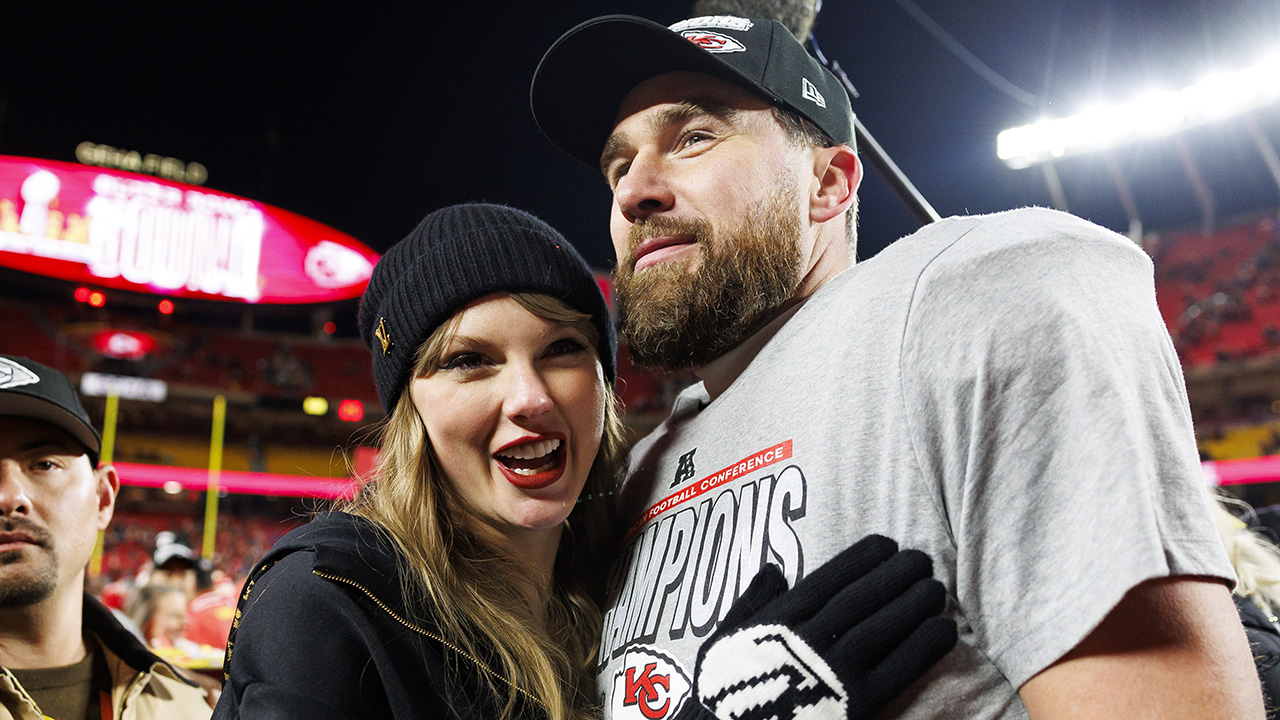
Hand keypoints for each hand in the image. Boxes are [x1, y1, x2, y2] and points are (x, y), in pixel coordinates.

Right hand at [692, 535, 955, 718]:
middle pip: (860, 600)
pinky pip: (896, 671)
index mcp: (777, 622)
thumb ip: (750, 604)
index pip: (827, 581)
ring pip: (881, 629)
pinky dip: (922, 649)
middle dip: (895, 576)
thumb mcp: (723, 641)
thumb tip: (774, 570)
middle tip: (922, 559)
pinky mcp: (854, 706)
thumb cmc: (725, 694)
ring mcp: (832, 674)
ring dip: (914, 605)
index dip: (860, 559)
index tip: (886, 543)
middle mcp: (806, 642)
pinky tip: (943, 631)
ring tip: (937, 589)